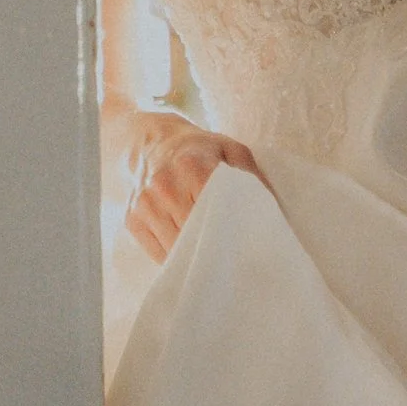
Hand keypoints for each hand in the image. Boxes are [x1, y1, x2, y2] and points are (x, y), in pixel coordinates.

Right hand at [123, 117, 265, 261]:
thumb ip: (254, 178)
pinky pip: (159, 255)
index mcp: (193, 166)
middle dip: (216, 251)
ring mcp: (145, 206)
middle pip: (196, 235)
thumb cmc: (200, 151)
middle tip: (235, 261)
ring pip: (177, 250)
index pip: (215, 212)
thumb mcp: (232, 151)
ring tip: (215, 262)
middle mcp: (165, 187)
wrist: (150, 143)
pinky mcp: (132, 221)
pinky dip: (177, 259)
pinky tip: (191, 255)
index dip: (232, 233)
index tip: (247, 247)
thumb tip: (274, 212)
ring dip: (196, 259)